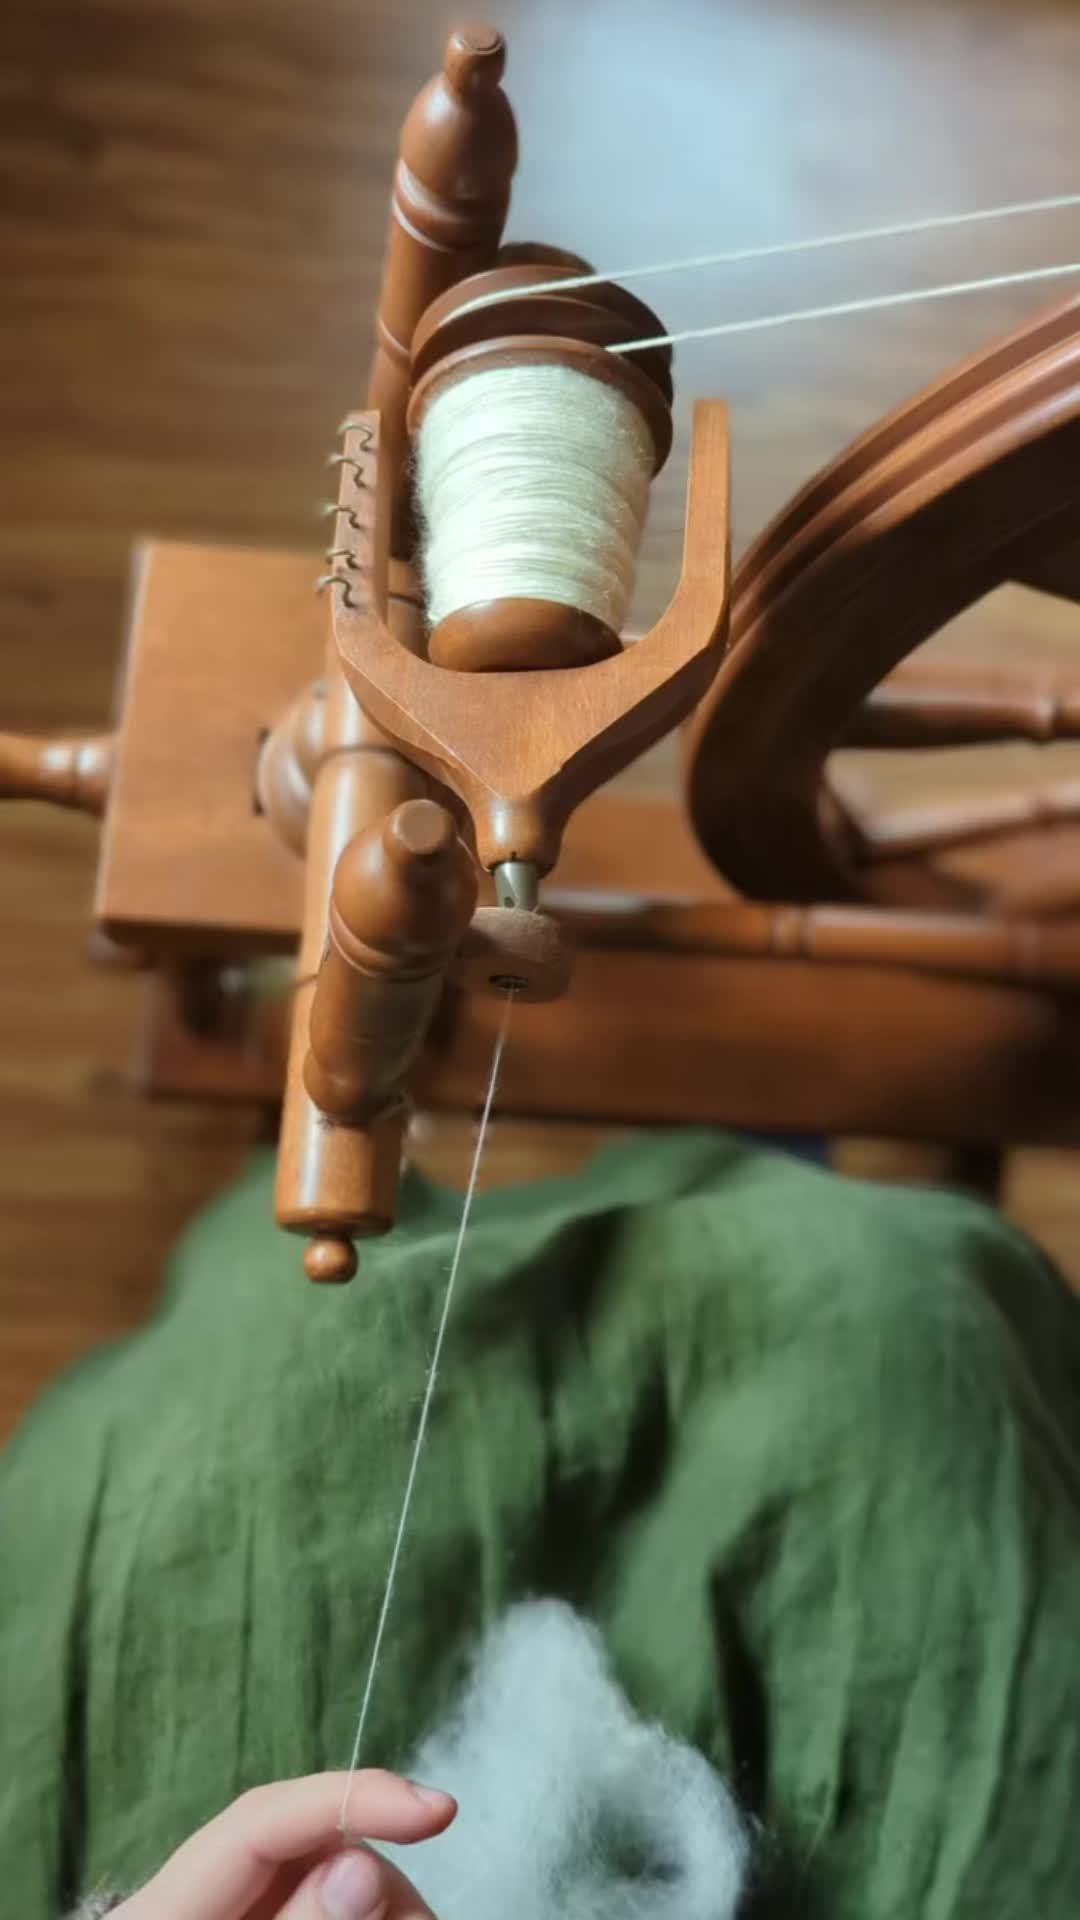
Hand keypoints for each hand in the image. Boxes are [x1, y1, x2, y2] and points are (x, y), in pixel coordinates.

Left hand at [114, 1770, 453, 1919]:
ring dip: (388, 1909)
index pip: (262, 1817)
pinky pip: (340, 1910)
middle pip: (316, 1848)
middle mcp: (203, 1895)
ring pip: (343, 1880)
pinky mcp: (271, 1919)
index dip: (349, 1796)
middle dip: (380, 1878)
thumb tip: (361, 1867)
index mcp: (164, 1907)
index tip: (437, 1809)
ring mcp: (241, 1909)